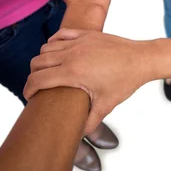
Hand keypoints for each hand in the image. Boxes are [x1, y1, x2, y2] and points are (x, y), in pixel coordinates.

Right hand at [24, 29, 149, 133]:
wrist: (141, 59)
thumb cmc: (125, 80)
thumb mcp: (107, 104)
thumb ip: (90, 121)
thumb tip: (79, 136)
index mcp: (73, 72)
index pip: (38, 79)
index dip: (28, 89)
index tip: (30, 97)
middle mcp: (72, 54)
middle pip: (37, 63)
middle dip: (33, 76)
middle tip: (38, 86)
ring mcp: (79, 42)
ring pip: (46, 48)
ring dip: (42, 59)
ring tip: (48, 71)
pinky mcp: (86, 34)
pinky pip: (60, 35)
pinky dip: (53, 42)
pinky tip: (57, 52)